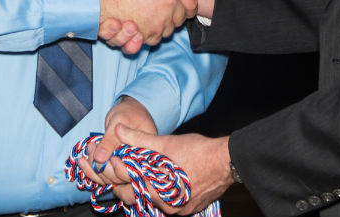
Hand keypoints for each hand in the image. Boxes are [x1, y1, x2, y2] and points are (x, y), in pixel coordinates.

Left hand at [76, 97, 156, 194]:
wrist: (129, 110)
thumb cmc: (129, 112)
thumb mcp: (120, 121)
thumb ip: (111, 139)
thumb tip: (100, 158)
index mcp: (147, 155)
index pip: (135, 171)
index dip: (120, 169)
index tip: (107, 158)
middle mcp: (139, 165)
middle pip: (121, 178)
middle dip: (103, 167)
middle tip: (93, 147)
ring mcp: (127, 168)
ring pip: (111, 180)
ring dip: (94, 169)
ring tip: (87, 151)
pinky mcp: (117, 168)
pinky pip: (105, 177)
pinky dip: (92, 171)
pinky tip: (82, 162)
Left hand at [115, 126, 233, 214]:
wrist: (226, 162)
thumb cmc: (198, 151)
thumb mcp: (166, 142)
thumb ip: (139, 139)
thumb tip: (119, 130)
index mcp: (157, 189)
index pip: (127, 187)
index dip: (117, 172)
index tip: (113, 161)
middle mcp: (167, 204)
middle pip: (138, 197)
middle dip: (128, 184)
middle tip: (125, 169)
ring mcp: (178, 209)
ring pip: (154, 201)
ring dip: (146, 188)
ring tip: (144, 172)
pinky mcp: (189, 208)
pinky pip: (169, 203)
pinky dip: (163, 192)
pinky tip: (164, 180)